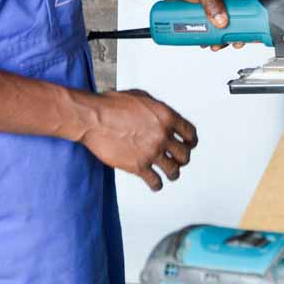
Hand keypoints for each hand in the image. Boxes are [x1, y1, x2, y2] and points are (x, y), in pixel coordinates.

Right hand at [80, 89, 197, 191]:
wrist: (92, 118)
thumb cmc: (112, 105)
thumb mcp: (142, 98)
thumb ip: (158, 110)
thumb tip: (164, 118)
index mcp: (166, 117)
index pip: (190, 134)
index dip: (191, 142)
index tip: (188, 146)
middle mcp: (162, 135)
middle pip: (185, 155)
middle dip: (183, 159)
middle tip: (178, 161)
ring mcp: (151, 152)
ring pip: (174, 171)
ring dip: (173, 173)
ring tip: (170, 174)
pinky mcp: (138, 166)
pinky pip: (155, 182)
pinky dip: (157, 185)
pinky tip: (155, 184)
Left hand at [159, 0, 270, 49]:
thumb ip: (211, 3)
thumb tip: (221, 21)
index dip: (265, 3)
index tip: (266, 18)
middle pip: (245, 14)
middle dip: (243, 29)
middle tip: (239, 40)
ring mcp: (220, 4)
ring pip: (230, 24)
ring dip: (226, 37)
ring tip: (218, 44)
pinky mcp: (210, 14)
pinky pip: (216, 28)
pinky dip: (214, 37)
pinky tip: (208, 42)